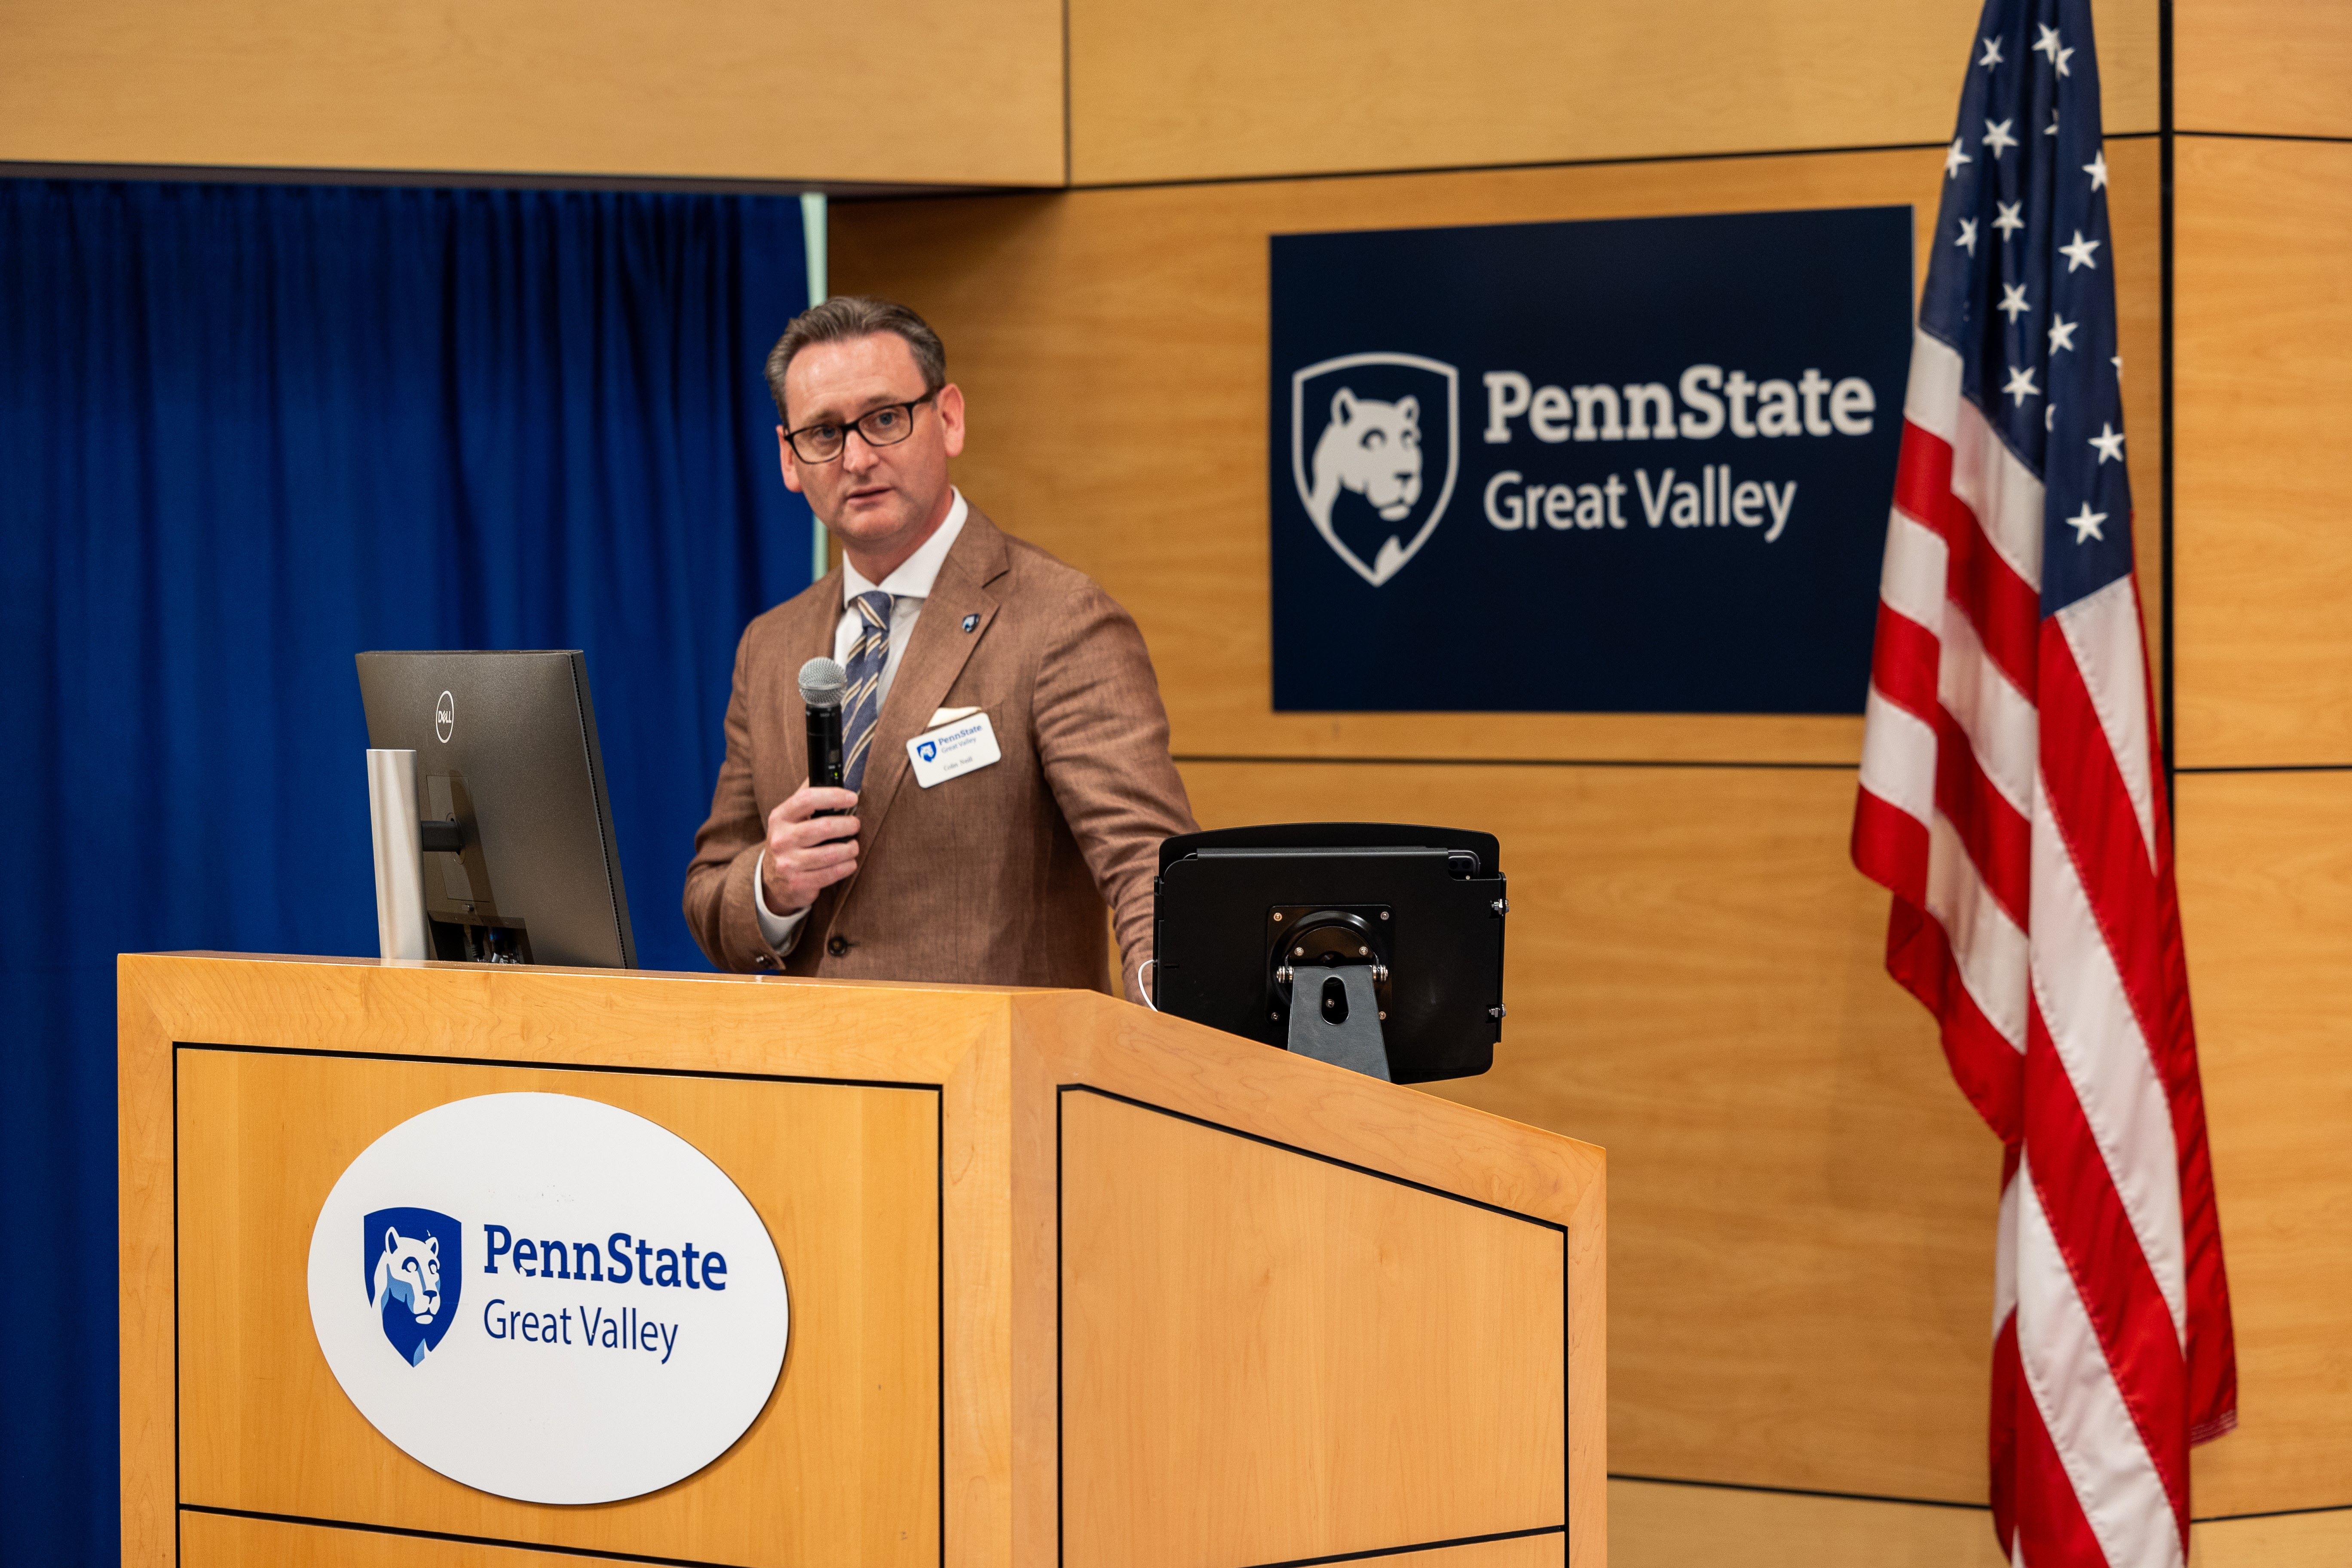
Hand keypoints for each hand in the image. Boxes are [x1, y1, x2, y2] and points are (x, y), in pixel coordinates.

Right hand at [762, 783, 860, 912]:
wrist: (772, 879)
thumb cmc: (789, 842)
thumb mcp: (789, 818)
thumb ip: (806, 798)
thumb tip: (827, 773)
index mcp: (780, 817)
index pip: (807, 799)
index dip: (834, 796)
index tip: (852, 797)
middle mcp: (781, 839)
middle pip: (824, 827)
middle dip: (847, 825)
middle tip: (855, 824)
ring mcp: (788, 863)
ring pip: (831, 853)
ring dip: (850, 848)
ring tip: (853, 845)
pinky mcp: (798, 883)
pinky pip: (831, 874)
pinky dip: (846, 867)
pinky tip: (849, 862)